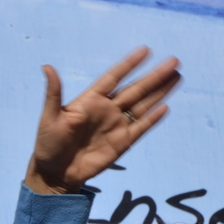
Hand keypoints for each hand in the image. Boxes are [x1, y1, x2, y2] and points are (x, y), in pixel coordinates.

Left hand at [24, 47, 179, 193]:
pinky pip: (141, 127)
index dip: (129, 65)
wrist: (56, 173)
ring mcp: (117, 125)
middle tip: (174, 61)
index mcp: (91, 99)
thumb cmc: (49, 143)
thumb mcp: (49, 117)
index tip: (146, 50)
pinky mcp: (123, 142)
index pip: (114, 77)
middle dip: (154, 76)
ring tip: (177, 77)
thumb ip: (53, 92)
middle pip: (136, 89)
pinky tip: (165, 107)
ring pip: (143, 105)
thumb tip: (47, 67)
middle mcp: (108, 109)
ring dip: (160, 92)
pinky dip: (153, 118)